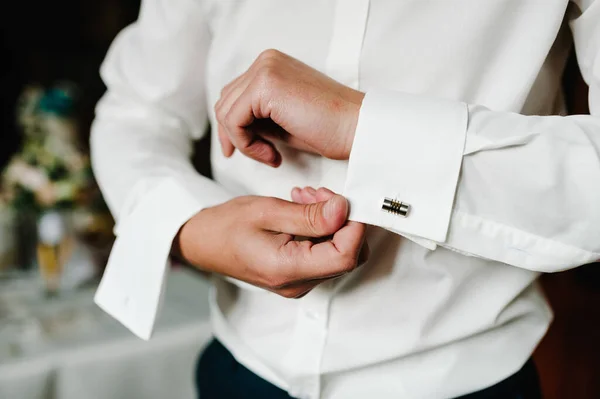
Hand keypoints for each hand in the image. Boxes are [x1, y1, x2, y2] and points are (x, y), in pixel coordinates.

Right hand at [173, 193, 366, 297]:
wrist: (203, 242)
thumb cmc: (226, 226)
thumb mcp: (268, 211)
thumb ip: (309, 215)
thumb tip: (344, 210)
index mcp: (288, 270)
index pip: (345, 256)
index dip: (354, 226)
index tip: (344, 201)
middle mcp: (297, 283)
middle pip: (348, 257)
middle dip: (343, 221)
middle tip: (320, 195)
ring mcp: (299, 282)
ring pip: (338, 253)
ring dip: (331, 222)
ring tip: (305, 198)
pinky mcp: (298, 275)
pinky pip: (324, 254)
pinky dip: (321, 229)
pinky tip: (303, 210)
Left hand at [214, 49, 364, 166]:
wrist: (357, 128)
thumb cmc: (328, 128)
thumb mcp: (283, 120)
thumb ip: (257, 117)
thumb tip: (230, 129)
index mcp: (271, 64)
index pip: (234, 95)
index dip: (234, 128)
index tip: (251, 151)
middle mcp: (266, 60)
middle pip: (225, 102)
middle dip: (235, 136)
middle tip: (262, 156)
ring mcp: (264, 69)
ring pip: (226, 111)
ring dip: (243, 142)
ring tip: (271, 156)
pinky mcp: (264, 84)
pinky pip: (233, 120)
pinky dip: (247, 144)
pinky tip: (272, 155)